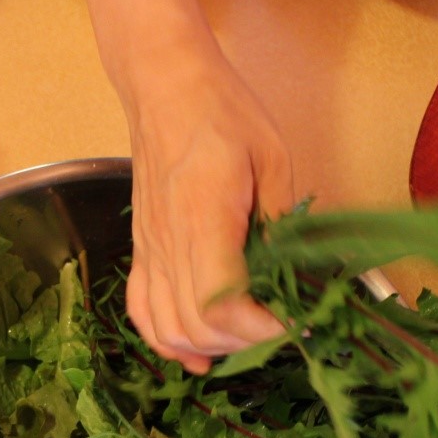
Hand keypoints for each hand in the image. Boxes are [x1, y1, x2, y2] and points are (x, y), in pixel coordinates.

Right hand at [124, 48, 290, 373]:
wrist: (164, 86)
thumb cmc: (221, 112)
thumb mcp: (272, 158)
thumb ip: (281, 219)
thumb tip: (294, 271)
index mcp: (205, 216)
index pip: (221, 302)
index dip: (259, 328)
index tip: (295, 323)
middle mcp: (169, 241)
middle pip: (197, 325)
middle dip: (244, 341)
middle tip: (281, 325)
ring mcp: (151, 249)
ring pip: (168, 328)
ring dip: (209, 346)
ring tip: (246, 337)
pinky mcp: (143, 250)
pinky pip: (142, 311)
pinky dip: (167, 340)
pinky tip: (196, 351)